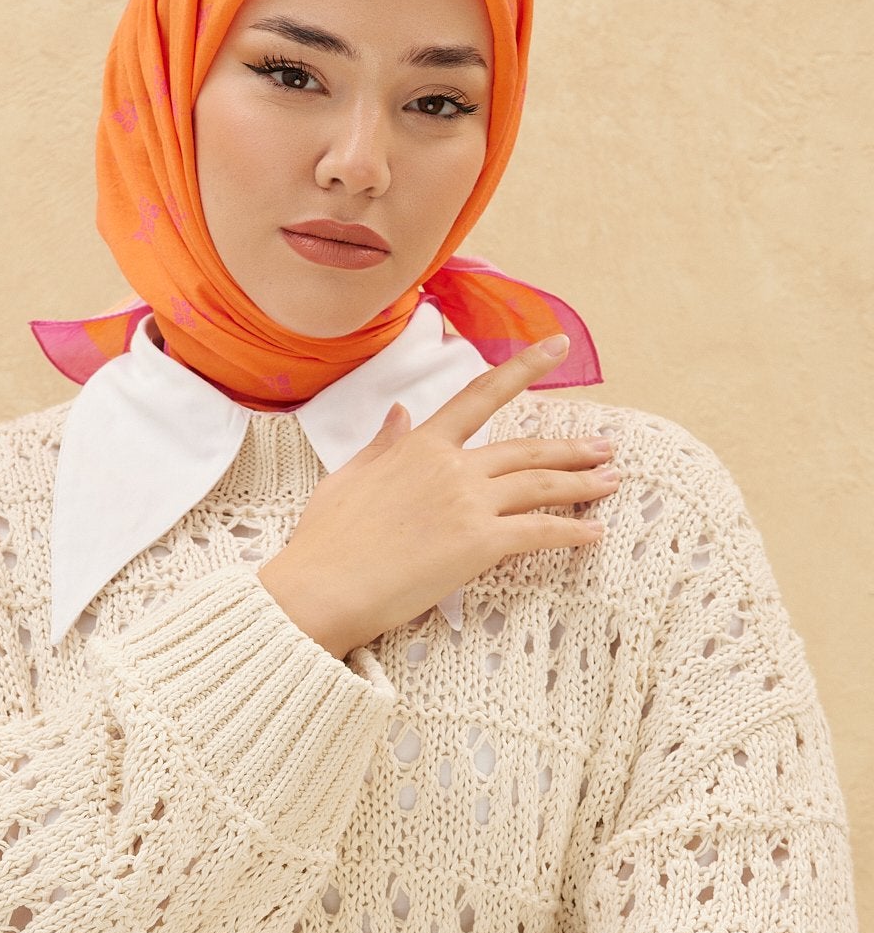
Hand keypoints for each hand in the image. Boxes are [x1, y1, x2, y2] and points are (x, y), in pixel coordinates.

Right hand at [259, 335, 618, 658]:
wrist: (321, 587)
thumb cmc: (326, 539)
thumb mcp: (348, 477)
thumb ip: (382, 445)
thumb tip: (400, 413)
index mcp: (420, 447)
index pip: (480, 395)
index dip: (523, 368)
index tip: (555, 346)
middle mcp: (451, 467)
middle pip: (526, 449)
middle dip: (571, 447)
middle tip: (606, 447)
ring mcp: (468, 504)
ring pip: (540, 486)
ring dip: (582, 483)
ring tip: (611, 482)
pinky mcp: (479, 545)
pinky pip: (539, 532)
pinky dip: (571, 531)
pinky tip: (594, 532)